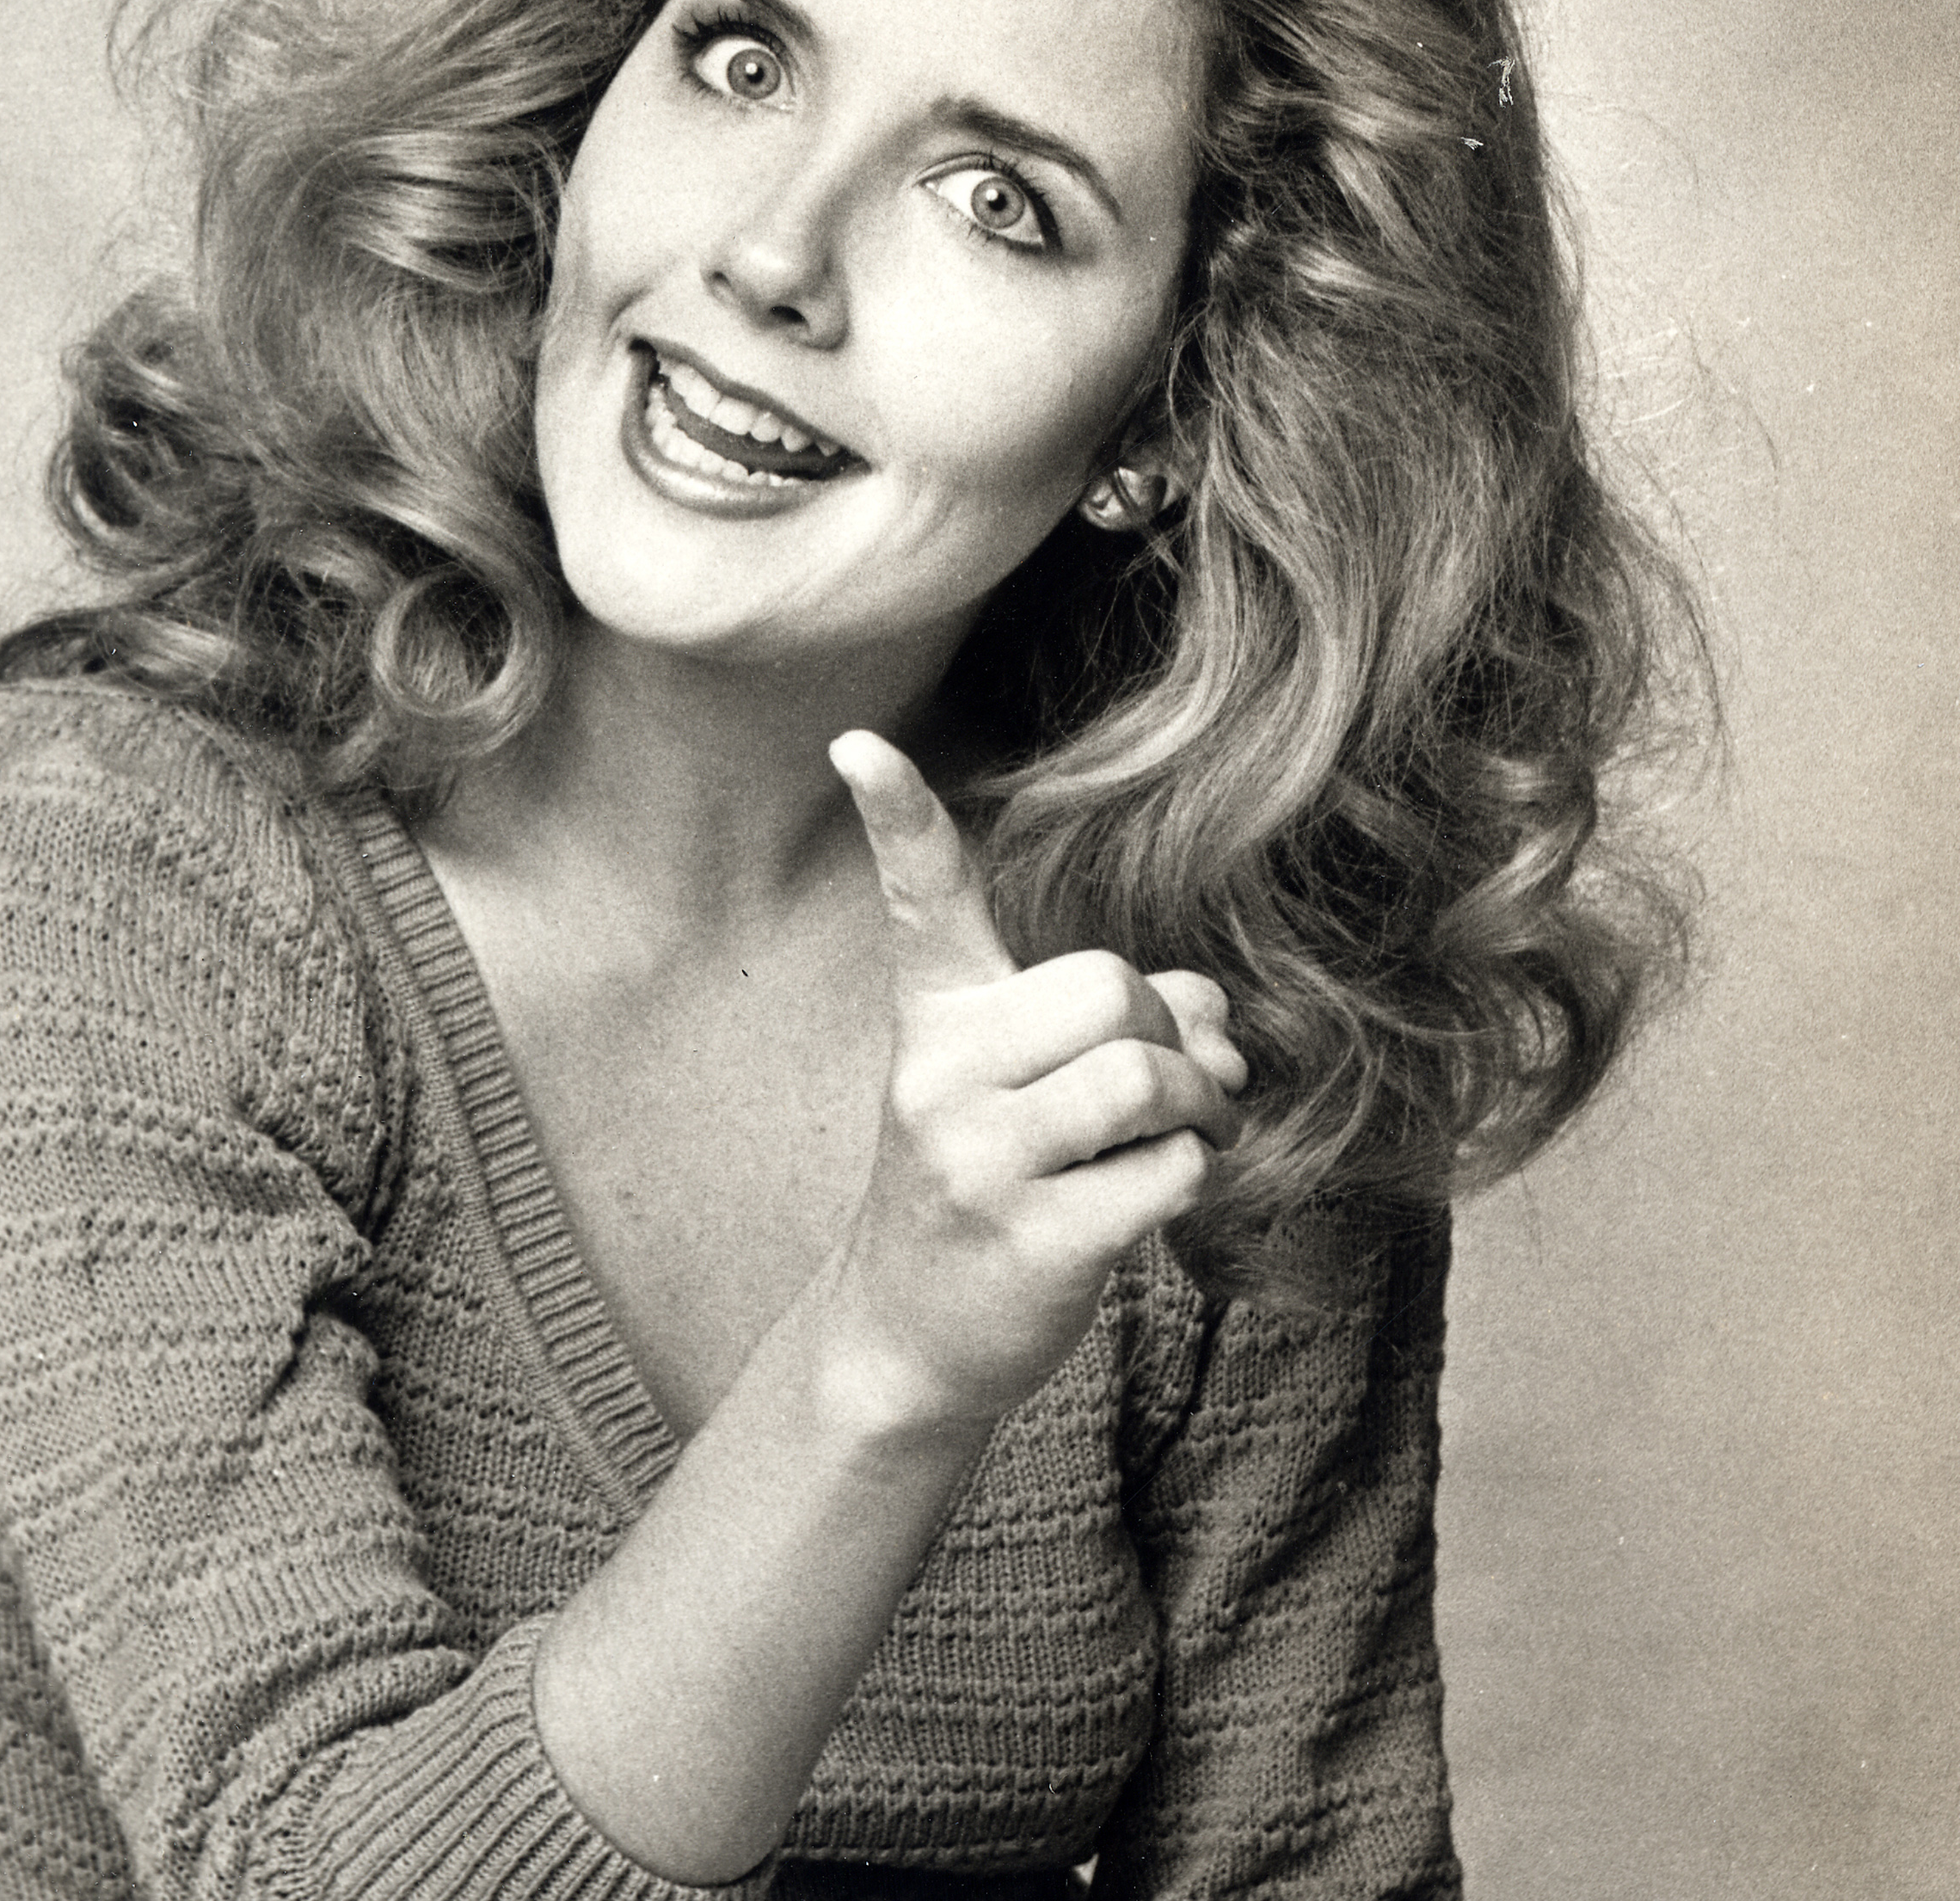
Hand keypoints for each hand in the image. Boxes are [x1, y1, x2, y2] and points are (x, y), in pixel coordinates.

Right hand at [819, 730, 1246, 1435]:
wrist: (912, 1335)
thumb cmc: (988, 1182)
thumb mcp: (1023, 1086)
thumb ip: (1118, 1018)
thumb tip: (1221, 1016)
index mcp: (935, 1017)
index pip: (920, 898)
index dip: (895, 816)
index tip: (856, 742)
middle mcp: (940, 1073)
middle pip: (1111, 988)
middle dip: (1170, 1035)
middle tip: (1174, 1089)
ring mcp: (977, 1158)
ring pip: (1144, 1076)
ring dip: (1196, 1110)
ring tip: (1180, 1138)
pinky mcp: (1031, 1239)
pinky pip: (1166, 1172)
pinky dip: (1187, 1183)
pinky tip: (1141, 1205)